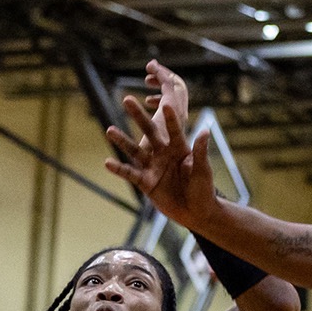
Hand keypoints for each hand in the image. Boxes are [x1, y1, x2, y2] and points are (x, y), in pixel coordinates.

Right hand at [105, 61, 219, 227]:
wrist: (195, 211)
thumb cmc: (203, 188)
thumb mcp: (203, 170)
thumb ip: (200, 151)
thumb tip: (205, 131)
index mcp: (180, 147)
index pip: (174, 129)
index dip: (170, 118)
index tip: (166, 103)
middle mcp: (163, 153)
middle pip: (149, 132)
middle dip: (138, 116)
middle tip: (127, 99)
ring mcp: (153, 166)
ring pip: (135, 151)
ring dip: (122, 140)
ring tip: (109, 129)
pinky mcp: (145, 182)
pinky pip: (130, 174)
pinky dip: (119, 169)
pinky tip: (107, 162)